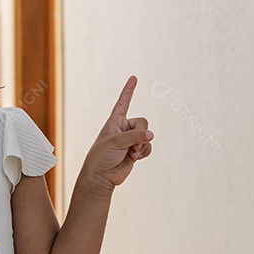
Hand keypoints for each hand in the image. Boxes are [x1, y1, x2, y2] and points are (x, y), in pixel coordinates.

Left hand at [82, 75, 153, 193]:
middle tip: (132, 145)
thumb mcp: (116, 142)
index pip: (123, 102)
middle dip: (141, 133)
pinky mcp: (135, 151)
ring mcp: (130, 140)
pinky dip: (145, 152)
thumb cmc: (102, 156)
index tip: (133, 77)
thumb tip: (151, 135)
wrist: (101, 176)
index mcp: (114, 121)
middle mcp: (123, 128)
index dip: (128, 90)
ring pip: (147, 135)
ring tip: (132, 153)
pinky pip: (148, 146)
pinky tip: (136, 158)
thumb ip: (135, 136)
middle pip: (143, 121)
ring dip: (142, 145)